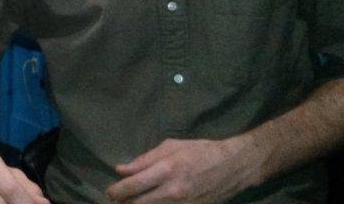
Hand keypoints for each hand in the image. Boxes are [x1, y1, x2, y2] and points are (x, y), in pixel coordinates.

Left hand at [105, 137, 257, 203]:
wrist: (233, 167)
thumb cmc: (200, 151)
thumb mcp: (171, 146)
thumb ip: (144, 160)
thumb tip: (121, 169)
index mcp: (166, 170)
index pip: (133, 185)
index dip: (117, 190)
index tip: (110, 191)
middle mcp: (173, 191)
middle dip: (124, 202)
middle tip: (117, 199)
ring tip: (132, 201)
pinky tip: (151, 202)